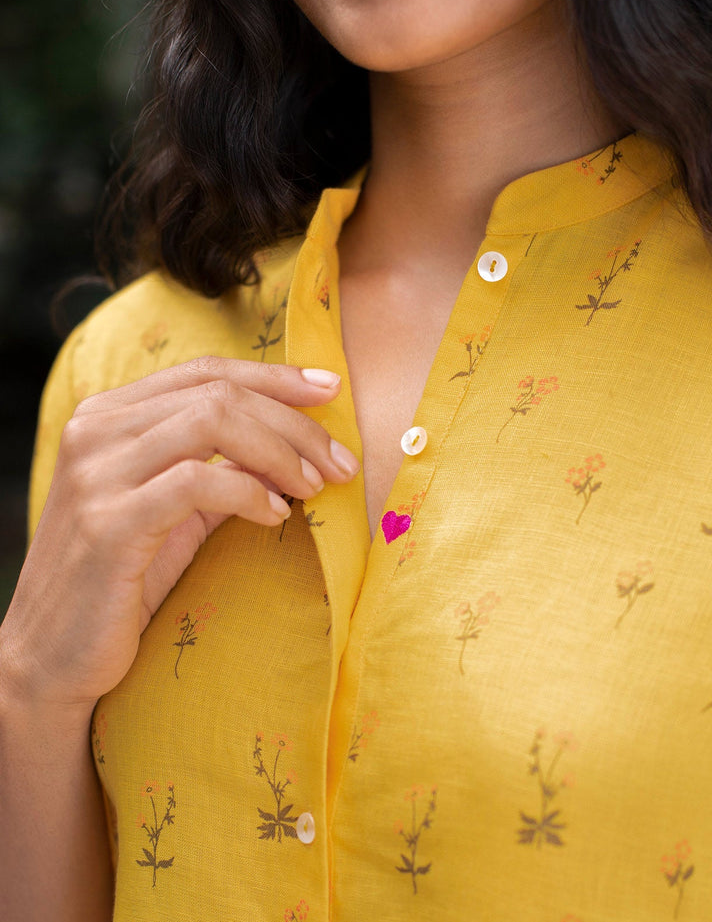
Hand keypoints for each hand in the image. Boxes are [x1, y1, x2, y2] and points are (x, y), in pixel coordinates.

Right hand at [0, 357, 358, 710]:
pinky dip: (249, 491)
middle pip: (218, 392)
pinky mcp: (109, 522)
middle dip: (294, 423)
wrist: (54, 655)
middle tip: (341, 462)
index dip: (275, 376)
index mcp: (109, 414)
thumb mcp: (178, 508)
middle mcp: (96, 430)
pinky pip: (198, 481)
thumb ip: (221, 465)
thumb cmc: (124, 577)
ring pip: (212, 422)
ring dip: (280, 452)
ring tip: (314, 487)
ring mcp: (97, 473)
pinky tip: (275, 515)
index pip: (206, 371)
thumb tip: (294, 440)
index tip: (332, 390)